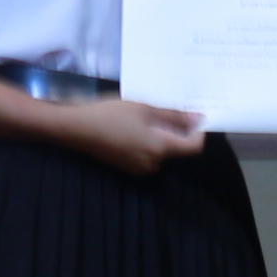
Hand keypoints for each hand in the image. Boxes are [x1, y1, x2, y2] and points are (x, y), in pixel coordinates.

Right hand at [60, 95, 209, 174]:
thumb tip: (197, 117)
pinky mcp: (128, 167)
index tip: (193, 116)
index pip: (194, 147)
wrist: (77, 129)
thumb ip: (173, 115)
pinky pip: (148, 154)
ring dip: (161, 135)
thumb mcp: (144, 108)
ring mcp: (140, 168)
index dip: (198, 131)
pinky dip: (148, 141)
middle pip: (177, 148)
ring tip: (145, 116)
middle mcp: (153, 163)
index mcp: (160, 148)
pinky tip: (133, 127)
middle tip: (165, 109)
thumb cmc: (111, 114)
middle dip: (176, 130)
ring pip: (161, 151)